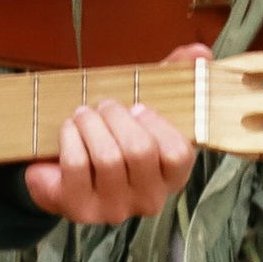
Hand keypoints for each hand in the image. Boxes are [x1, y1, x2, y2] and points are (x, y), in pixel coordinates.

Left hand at [23, 45, 202, 223]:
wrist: (62, 169)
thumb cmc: (111, 135)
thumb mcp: (143, 105)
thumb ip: (173, 77)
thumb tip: (200, 52)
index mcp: (172, 176)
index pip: (179, 154)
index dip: (157, 124)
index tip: (139, 107)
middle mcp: (149, 199)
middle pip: (140, 151)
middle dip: (117, 117)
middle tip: (104, 106)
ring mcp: (115, 208)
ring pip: (108, 158)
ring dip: (91, 124)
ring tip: (83, 114)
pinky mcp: (81, 209)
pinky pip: (77, 165)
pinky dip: (70, 138)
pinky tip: (69, 130)